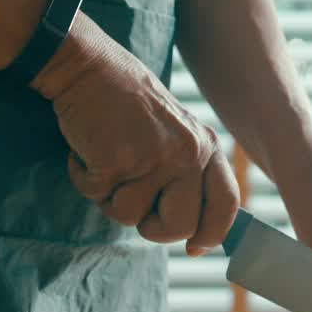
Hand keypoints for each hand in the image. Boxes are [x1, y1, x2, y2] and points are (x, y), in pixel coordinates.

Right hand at [33, 14, 239, 255]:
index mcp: (206, 147)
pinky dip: (83, 178)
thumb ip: (189, 173)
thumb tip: (194, 233)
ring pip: (129, 216)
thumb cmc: (127, 105)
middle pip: (179, 227)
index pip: (227, 204)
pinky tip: (88, 149)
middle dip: (152, 228)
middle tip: (132, 202)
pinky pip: (97, 195)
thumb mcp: (176, 132)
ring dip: (108, 196)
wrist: (87, 65)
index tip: (196, 247)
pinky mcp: (117, 160)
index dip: (213, 233)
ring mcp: (154, 158)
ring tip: (106, 159)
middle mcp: (188, 154)